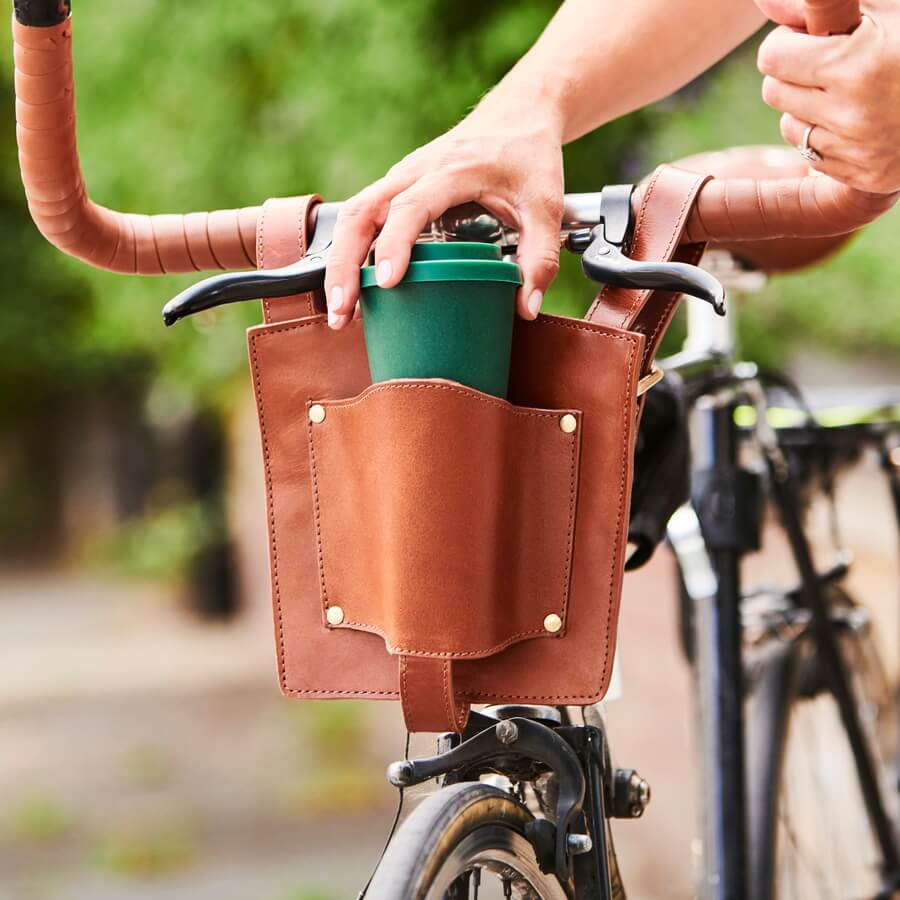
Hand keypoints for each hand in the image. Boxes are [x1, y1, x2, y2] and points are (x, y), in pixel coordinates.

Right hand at [323, 90, 564, 328]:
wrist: (518, 114)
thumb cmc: (530, 155)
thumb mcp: (547, 205)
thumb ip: (540, 257)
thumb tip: (526, 308)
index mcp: (452, 169)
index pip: (410, 207)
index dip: (394, 245)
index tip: (387, 282)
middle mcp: (416, 170)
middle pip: (361, 212)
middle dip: (345, 264)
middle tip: (342, 311)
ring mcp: (401, 177)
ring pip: (353, 214)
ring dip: (340, 262)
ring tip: (340, 310)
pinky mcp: (397, 188)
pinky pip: (363, 217)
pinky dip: (352, 253)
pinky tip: (355, 289)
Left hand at [756, 0, 899, 193]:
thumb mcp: (888, 7)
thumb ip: (825, 2)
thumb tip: (764, 0)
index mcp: (856, 65)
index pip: (773, 56)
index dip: (788, 41)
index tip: (811, 36)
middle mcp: (852, 114)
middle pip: (773, 92)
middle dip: (793, 72)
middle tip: (828, 60)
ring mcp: (858, 151)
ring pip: (790, 127)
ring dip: (807, 107)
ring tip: (848, 89)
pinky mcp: (864, 177)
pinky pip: (812, 156)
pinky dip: (828, 136)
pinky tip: (861, 118)